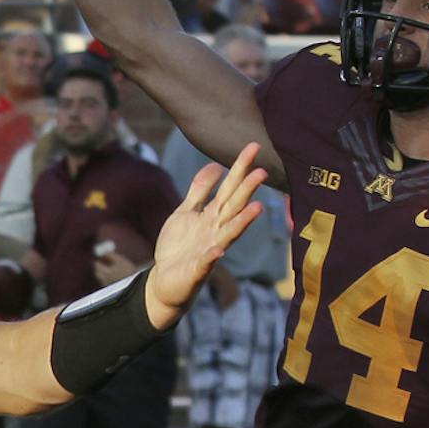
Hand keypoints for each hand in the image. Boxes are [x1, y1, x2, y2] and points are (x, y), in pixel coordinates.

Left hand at [141, 149, 269, 325]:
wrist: (165, 280)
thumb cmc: (179, 246)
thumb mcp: (185, 212)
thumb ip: (200, 190)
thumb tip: (216, 165)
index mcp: (212, 216)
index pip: (230, 188)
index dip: (240, 168)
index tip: (253, 147)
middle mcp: (216, 231)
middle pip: (233, 206)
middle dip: (247, 190)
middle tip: (263, 171)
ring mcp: (209, 250)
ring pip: (229, 233)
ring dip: (243, 222)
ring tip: (257, 208)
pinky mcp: (197, 270)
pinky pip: (205, 262)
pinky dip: (212, 256)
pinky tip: (218, 250)